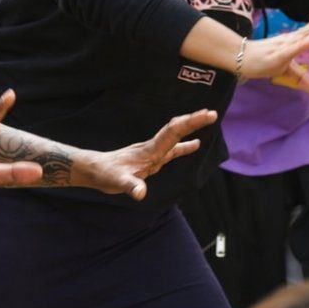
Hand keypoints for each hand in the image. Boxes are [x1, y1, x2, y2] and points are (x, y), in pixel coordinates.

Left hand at [76, 108, 217, 200]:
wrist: (95, 170)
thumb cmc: (106, 174)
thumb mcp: (117, 182)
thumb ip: (130, 186)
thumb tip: (141, 194)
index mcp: (149, 150)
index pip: (173, 133)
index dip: (190, 123)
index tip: (206, 115)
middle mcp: (153, 148)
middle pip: (176, 131)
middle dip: (193, 121)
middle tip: (212, 113)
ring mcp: (152, 152)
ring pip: (175, 137)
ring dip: (190, 129)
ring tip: (208, 120)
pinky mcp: (151, 159)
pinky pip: (172, 149)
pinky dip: (184, 146)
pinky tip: (195, 144)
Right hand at [243, 8, 308, 93]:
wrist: (238, 57)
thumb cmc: (260, 61)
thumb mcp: (284, 70)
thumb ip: (300, 77)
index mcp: (293, 41)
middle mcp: (290, 40)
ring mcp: (283, 47)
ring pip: (304, 37)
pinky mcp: (277, 56)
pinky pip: (291, 50)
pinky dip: (301, 45)